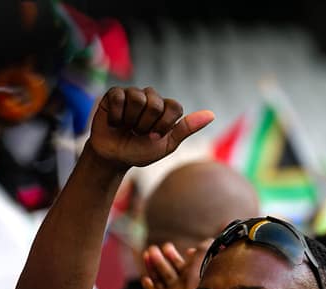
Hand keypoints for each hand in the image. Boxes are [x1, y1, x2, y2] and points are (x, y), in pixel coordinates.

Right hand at [87, 87, 213, 169]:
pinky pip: (119, 98)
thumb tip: (212, 114)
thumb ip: (186, 128)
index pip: (175, 106)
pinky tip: (115, 123)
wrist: (114, 158)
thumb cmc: (140, 151)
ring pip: (137, 99)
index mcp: (166, 108)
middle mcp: (151, 97)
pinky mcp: (114, 94)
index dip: (164, 124)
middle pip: (156, 104)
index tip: (155, 136)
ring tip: (126, 127)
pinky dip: (117, 117)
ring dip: (130, 121)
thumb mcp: (167, 144)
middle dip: (146, 125)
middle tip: (138, 132)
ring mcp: (132, 93)